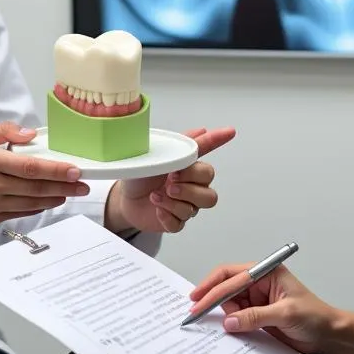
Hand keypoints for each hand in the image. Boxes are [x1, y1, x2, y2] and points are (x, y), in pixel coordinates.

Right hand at [0, 122, 89, 241]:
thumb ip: (3, 132)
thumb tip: (31, 134)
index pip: (29, 166)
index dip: (55, 170)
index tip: (75, 170)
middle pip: (35, 187)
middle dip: (64, 186)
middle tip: (83, 185)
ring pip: (30, 203)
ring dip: (54, 198)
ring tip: (70, 193)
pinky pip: (18, 213)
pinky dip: (36, 207)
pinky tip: (47, 201)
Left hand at [106, 126, 233, 234]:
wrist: (124, 197)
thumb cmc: (141, 176)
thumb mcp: (156, 157)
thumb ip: (179, 145)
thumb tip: (202, 130)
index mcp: (187, 169)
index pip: (207, 156)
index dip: (218, 142)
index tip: (229, 131)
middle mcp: (191, 188)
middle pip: (208, 190)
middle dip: (190, 185)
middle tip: (171, 181)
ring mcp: (184, 206)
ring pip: (195, 208)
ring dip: (175, 201)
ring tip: (157, 195)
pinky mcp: (174, 222)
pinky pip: (179, 223)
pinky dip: (166, 216)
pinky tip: (156, 208)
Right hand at [188, 261, 353, 353]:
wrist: (328, 335)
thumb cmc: (315, 316)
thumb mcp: (285, 314)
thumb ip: (255, 316)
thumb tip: (229, 321)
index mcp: (266, 272)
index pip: (232, 277)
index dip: (212, 288)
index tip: (198, 301)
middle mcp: (259, 283)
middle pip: (226, 286)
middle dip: (210, 298)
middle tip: (194, 311)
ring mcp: (257, 300)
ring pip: (228, 303)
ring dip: (220, 313)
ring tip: (212, 324)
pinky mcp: (256, 315)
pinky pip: (236, 317)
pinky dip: (228, 323)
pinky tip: (223, 330)